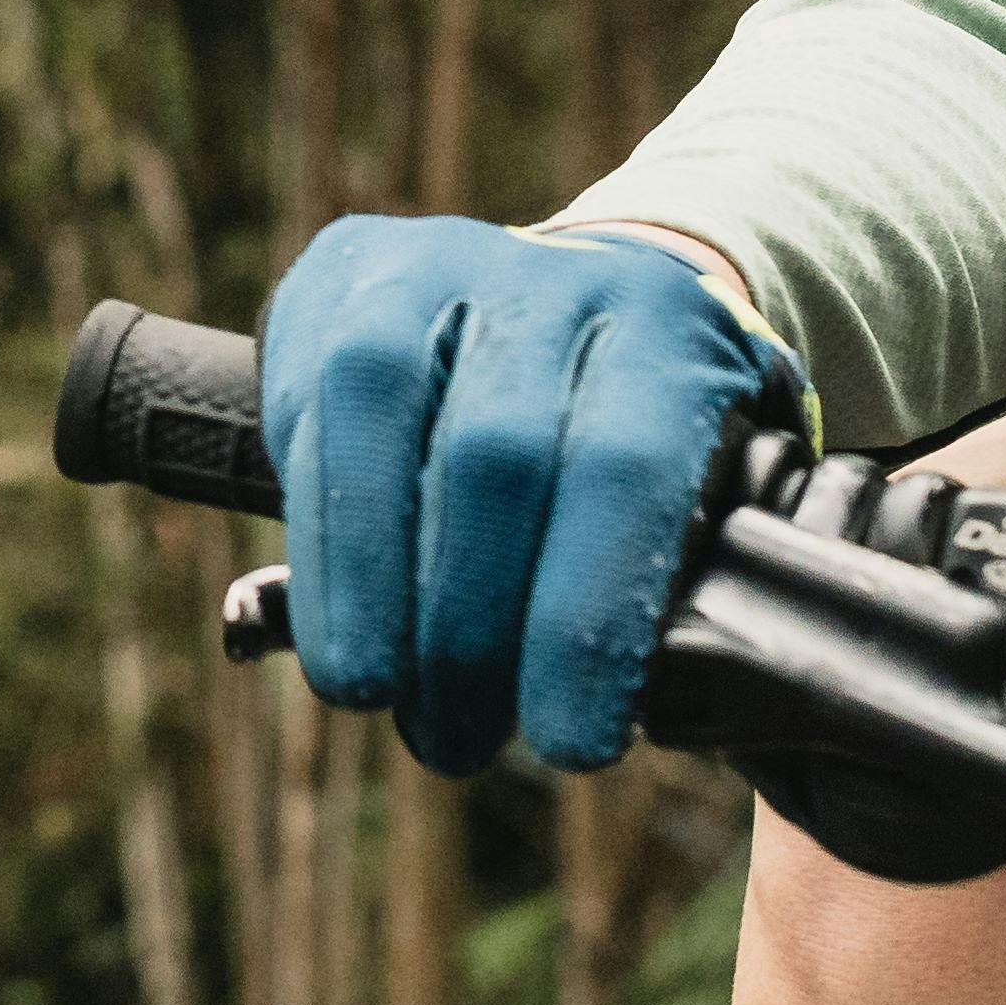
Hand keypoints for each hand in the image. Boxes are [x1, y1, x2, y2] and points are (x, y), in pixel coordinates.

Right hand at [268, 216, 799, 781]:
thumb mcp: (698, 491)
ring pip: (381, 409)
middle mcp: (559, 279)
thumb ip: (671, 580)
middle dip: (468, 625)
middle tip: (458, 740)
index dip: (588, 616)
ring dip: (367, 583)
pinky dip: (318, 536)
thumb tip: (624, 714)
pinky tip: (337, 620)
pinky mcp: (345, 274)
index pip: (628, 471)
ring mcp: (442, 261)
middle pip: (498, 452)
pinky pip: (307, 404)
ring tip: (372, 692)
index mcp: (673, 331)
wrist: (574, 300)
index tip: (571, 743)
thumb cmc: (642, 441)